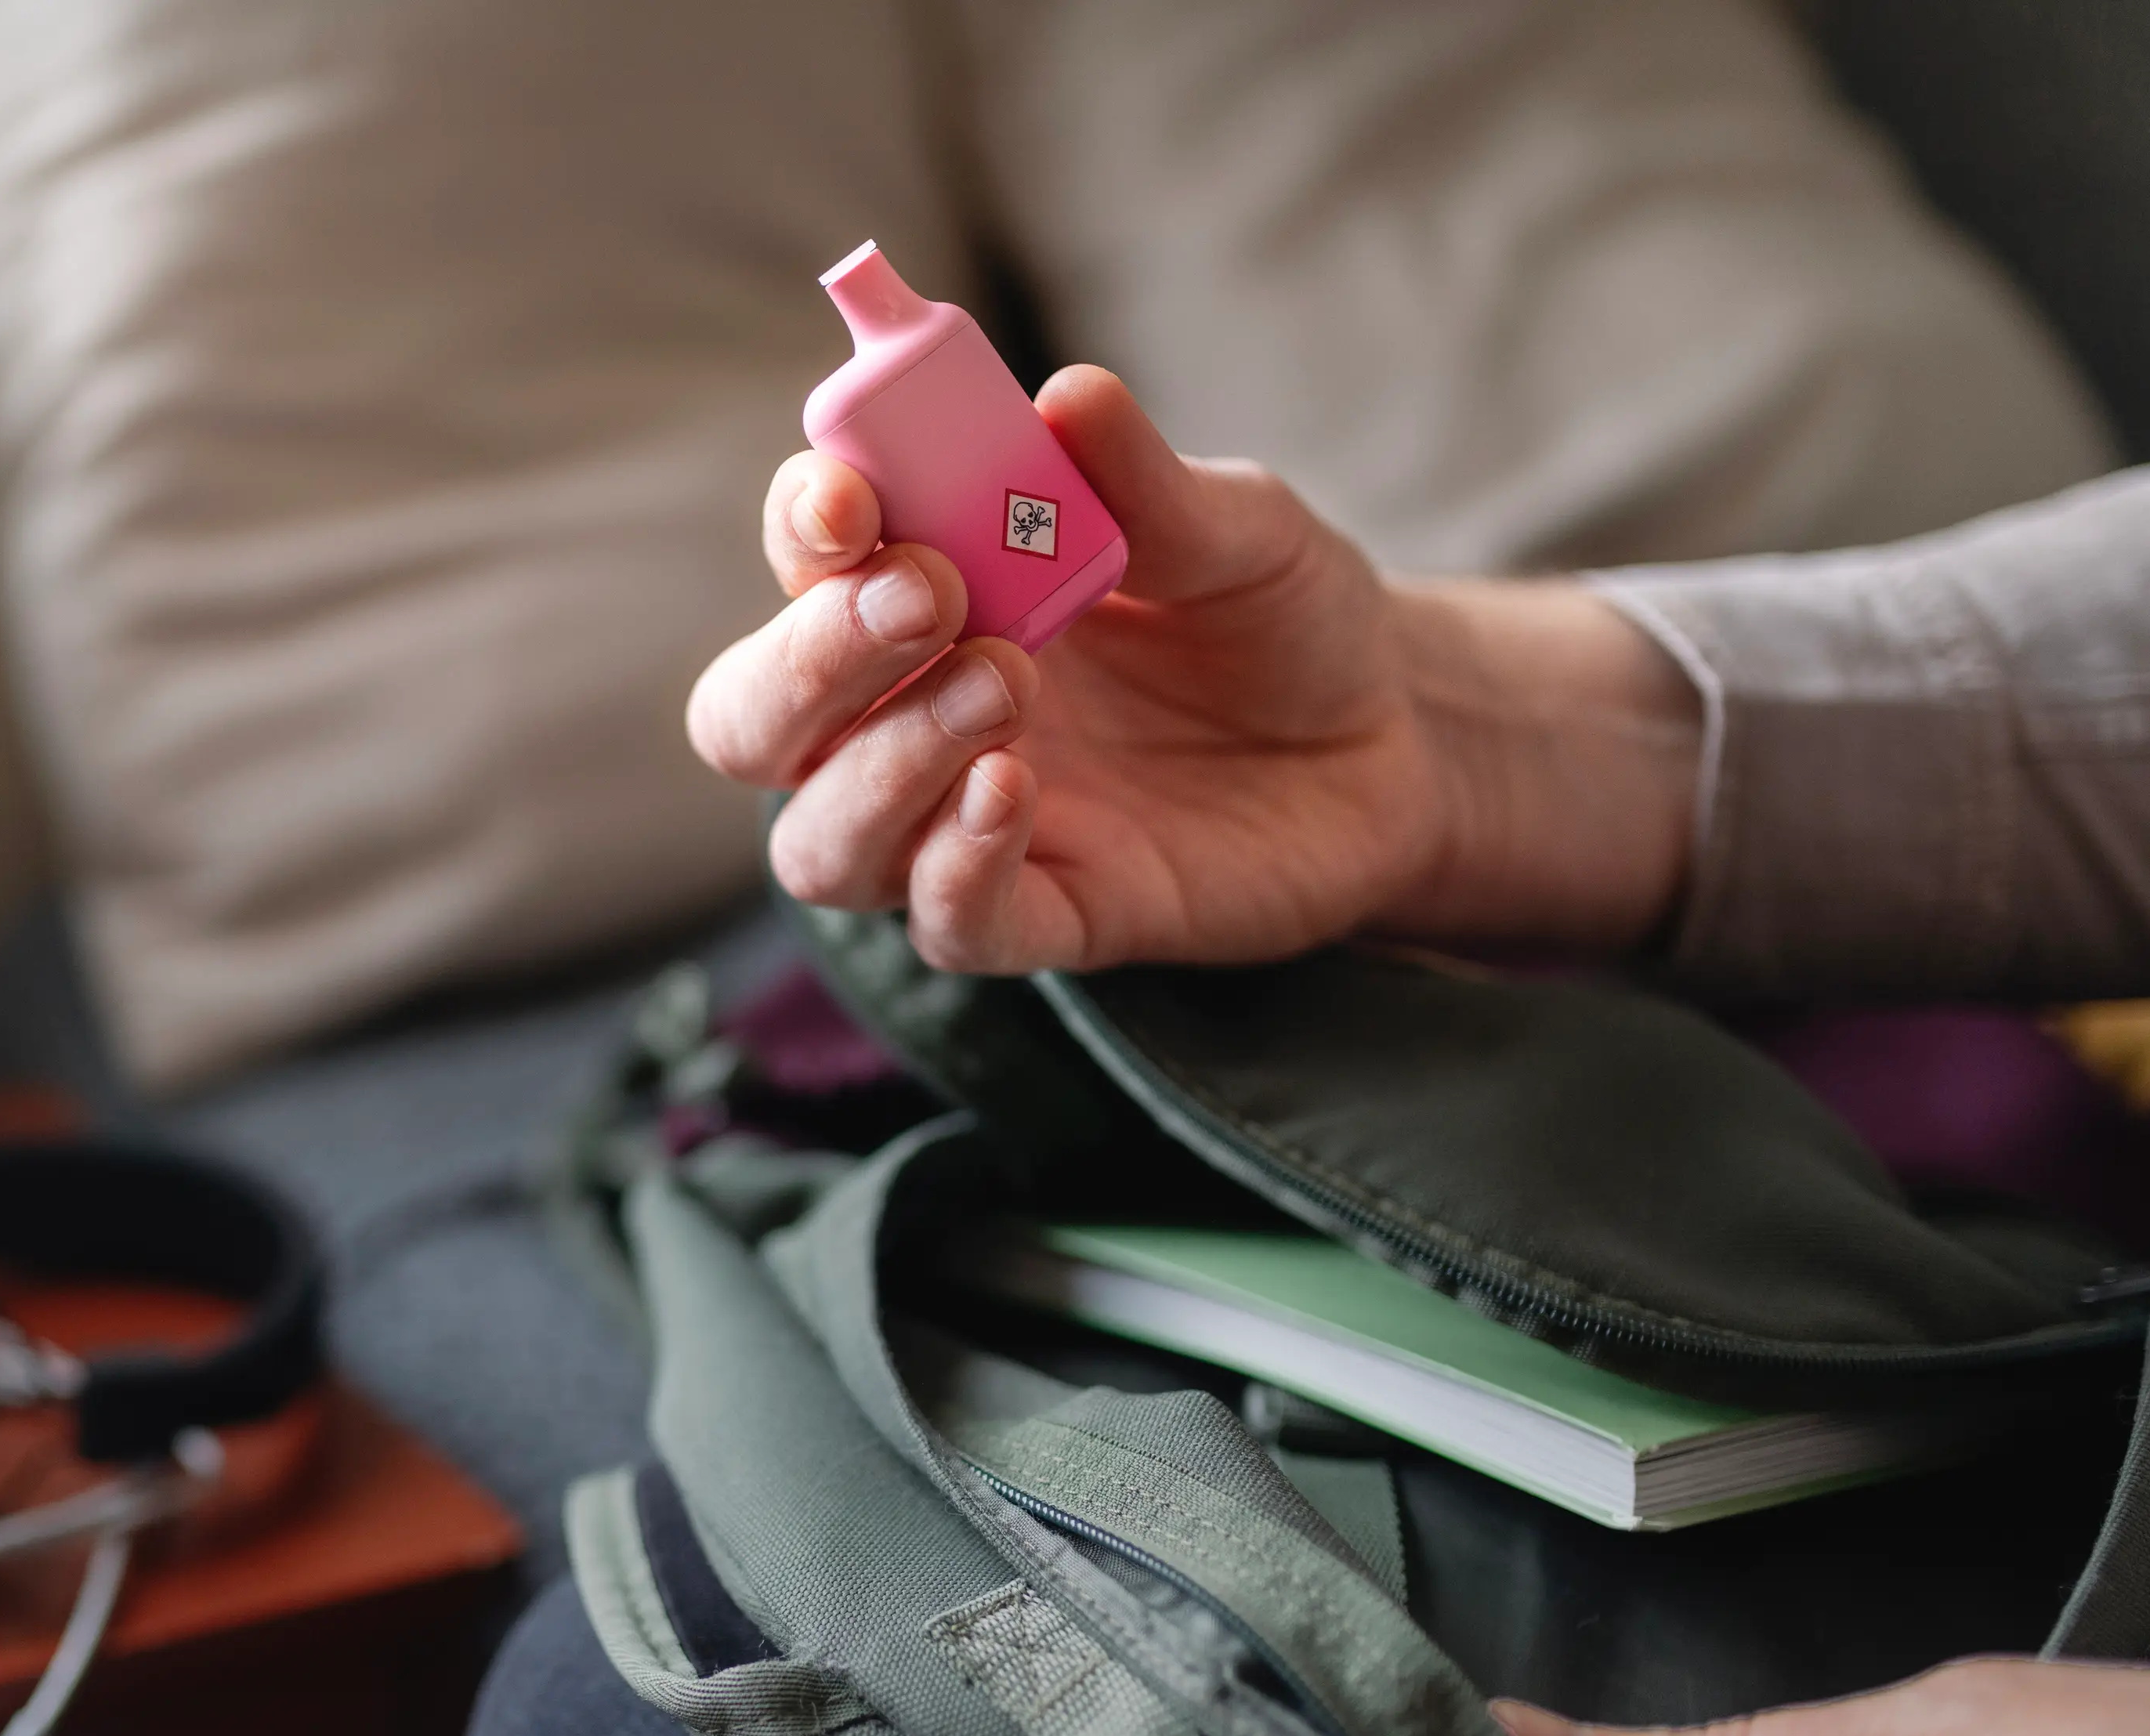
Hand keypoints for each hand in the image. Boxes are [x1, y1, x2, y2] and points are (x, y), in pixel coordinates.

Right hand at [685, 366, 1702, 974]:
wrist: (1396, 739)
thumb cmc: (1280, 616)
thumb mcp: (1239, 527)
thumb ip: (1143, 477)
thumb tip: (1068, 395)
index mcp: (929, 591)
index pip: (805, 559)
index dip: (803, 525)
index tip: (851, 498)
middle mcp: (911, 716)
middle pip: (753, 721)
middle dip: (806, 661)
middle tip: (925, 596)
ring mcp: (964, 826)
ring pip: (821, 843)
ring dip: (885, 763)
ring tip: (1003, 686)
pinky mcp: (1049, 915)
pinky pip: (943, 927)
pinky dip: (954, 866)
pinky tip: (1009, 791)